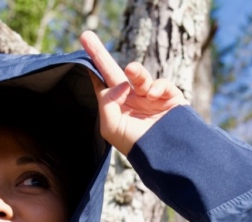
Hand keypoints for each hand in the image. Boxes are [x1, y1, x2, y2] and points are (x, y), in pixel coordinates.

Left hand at [79, 31, 188, 154]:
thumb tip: (117, 82)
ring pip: (139, 75)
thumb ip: (106, 101)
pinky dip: (157, 86)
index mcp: (116, 107)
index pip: (101, 84)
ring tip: (132, 70)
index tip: (82, 53)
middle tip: (86, 37)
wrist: (164, 154)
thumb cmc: (134, 143)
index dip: (93, 70)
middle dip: (99, 54)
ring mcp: (149, 96)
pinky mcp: (169, 96)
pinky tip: (152, 95)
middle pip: (112, 71)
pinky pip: (160, 83)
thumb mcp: (111, 126)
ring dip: (136, 72)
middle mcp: (130, 99)